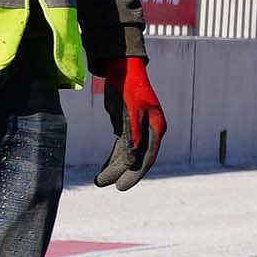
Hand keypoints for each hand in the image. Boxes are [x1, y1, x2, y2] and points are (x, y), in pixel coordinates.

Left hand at [94, 57, 166, 192]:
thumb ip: (132, 137)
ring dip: (115, 166)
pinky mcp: (126, 125)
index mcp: (156, 128)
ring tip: (100, 180)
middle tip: (105, 184)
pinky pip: (121, 146)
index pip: (147, 158)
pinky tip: (104, 166)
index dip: (135, 174)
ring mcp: (138, 128)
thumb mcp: (130, 113)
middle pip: (137, 158)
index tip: (121, 187)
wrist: (123, 69)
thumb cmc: (129, 89)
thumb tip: (132, 161)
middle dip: (121, 173)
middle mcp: (149, 131)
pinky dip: (113, 157)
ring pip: (128, 153)